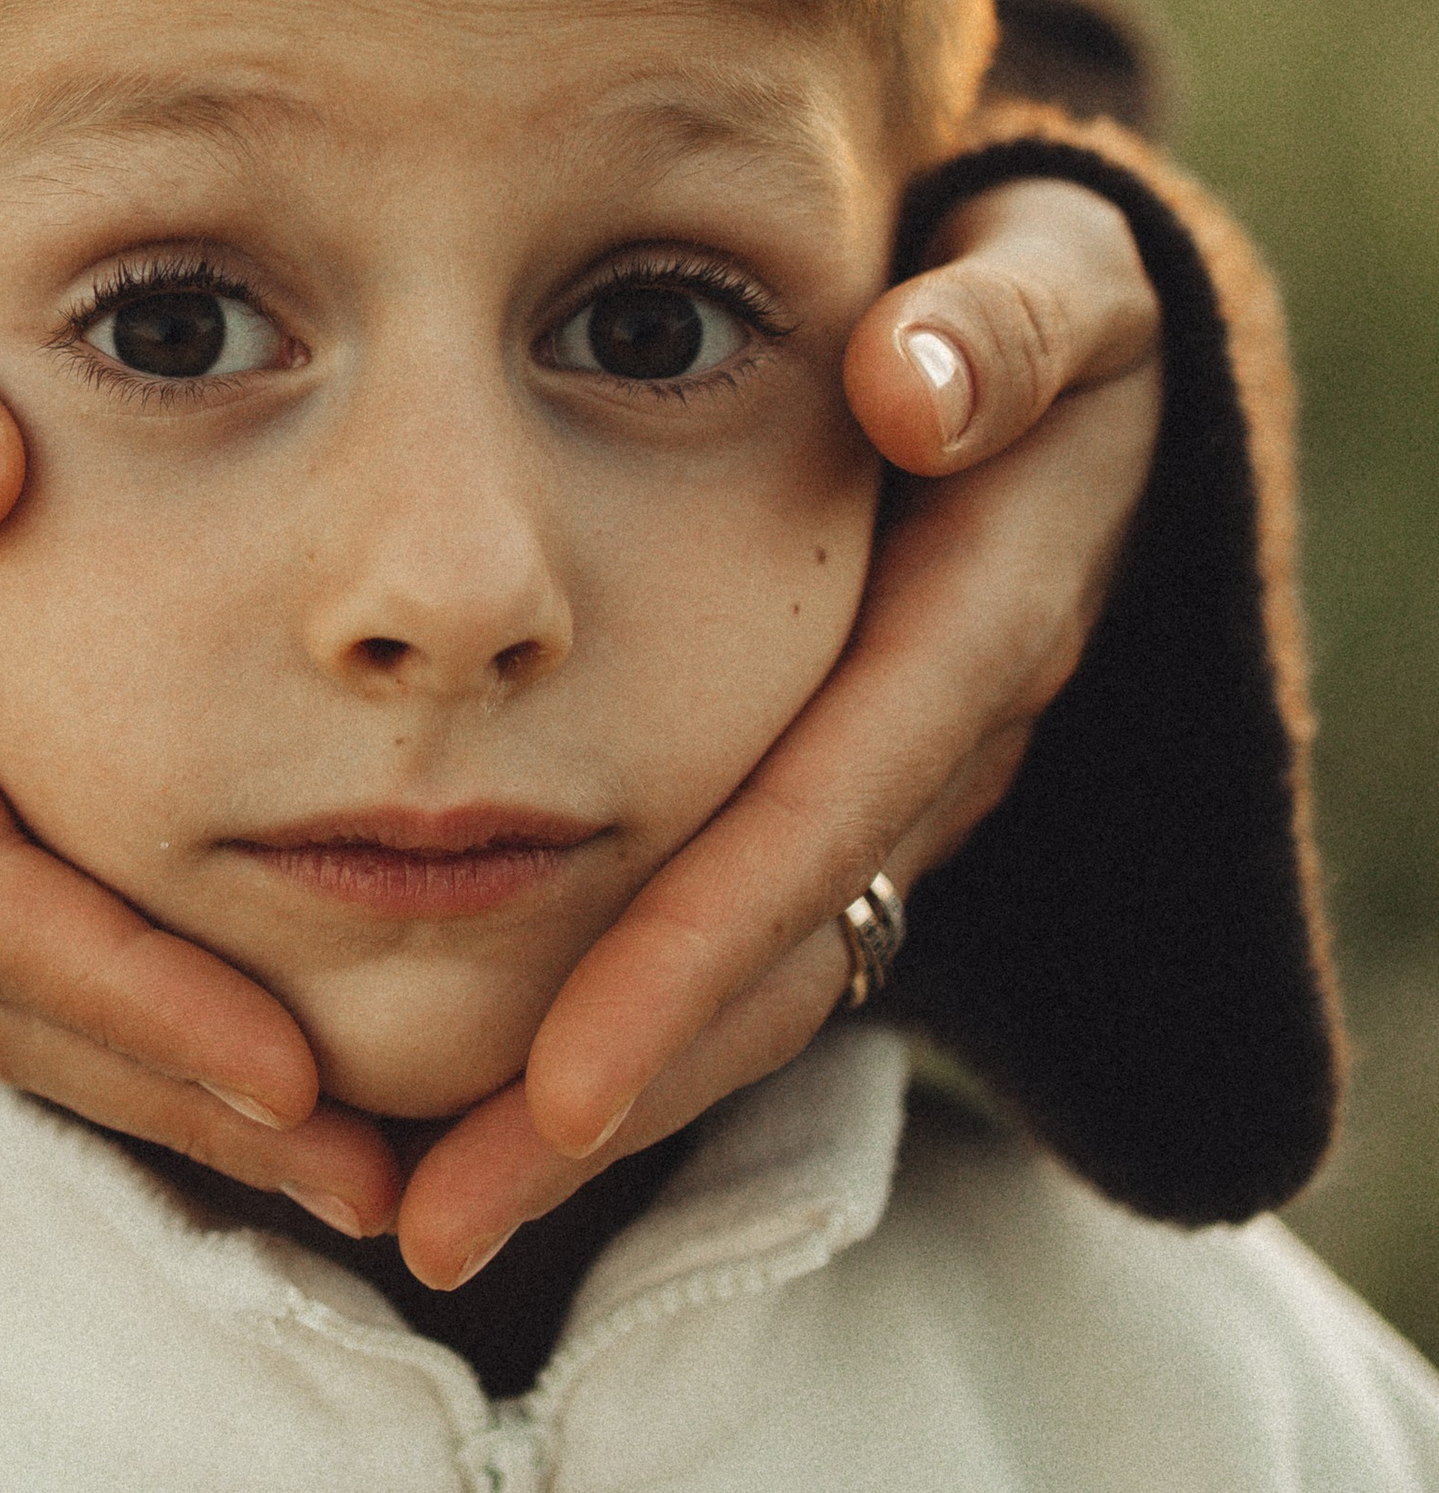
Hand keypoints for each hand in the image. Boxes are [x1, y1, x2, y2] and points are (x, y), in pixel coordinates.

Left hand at [390, 178, 1162, 1289]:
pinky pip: (735, 948)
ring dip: (598, 1105)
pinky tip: (473, 1112)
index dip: (695, 943)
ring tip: (419, 1209)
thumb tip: (919, 388)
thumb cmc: (1029, 291)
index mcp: (980, 621)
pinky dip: (617, 1033)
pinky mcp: (836, 805)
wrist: (1073, 350)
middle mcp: (939, 742)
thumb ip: (1003, 326)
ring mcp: (892, 789)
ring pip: (756, 984)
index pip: (821, 808)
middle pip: (777, 952)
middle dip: (615, 1092)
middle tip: (433, 1215)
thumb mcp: (1052, 276)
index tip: (553, 1079)